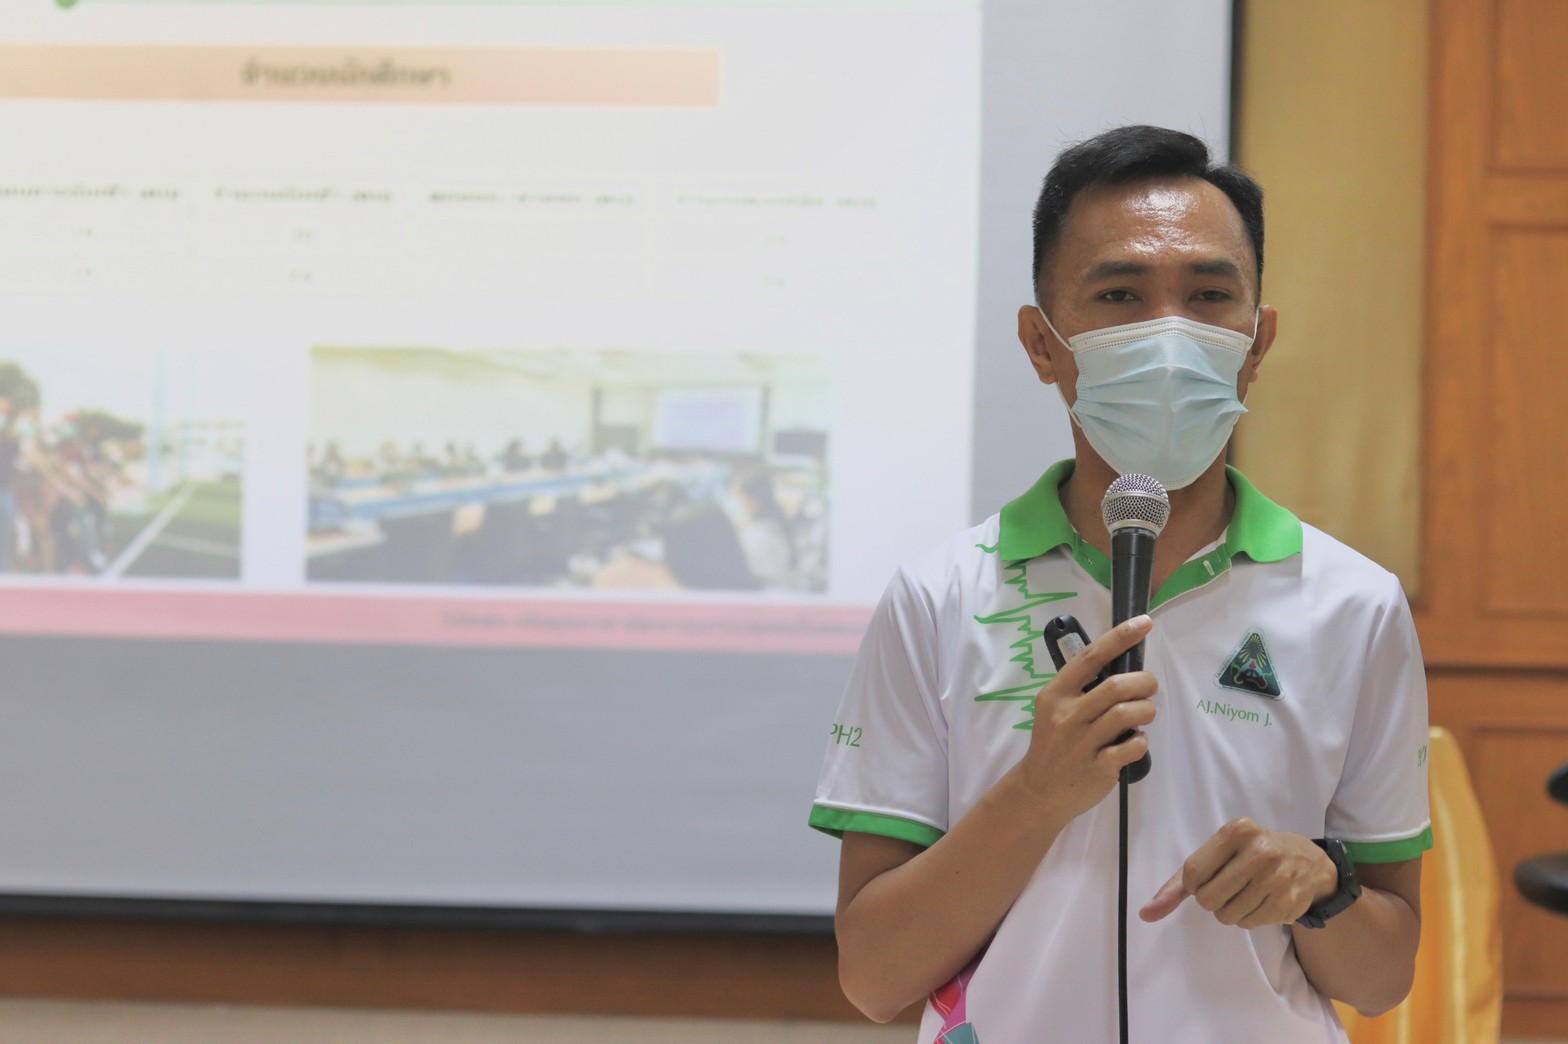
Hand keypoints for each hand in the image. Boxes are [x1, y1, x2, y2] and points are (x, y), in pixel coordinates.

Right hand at [1015, 615, 1156, 821]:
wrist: (1039, 790)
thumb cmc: (1053, 744)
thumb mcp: (1054, 710)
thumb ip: (1081, 690)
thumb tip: (1123, 666)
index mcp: (1055, 694)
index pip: (1091, 657)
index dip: (1120, 637)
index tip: (1144, 622)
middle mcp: (1067, 715)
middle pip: (1118, 686)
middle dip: (1145, 683)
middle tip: (1149, 688)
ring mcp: (1082, 743)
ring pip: (1128, 713)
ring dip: (1147, 711)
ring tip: (1144, 715)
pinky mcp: (1097, 767)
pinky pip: (1132, 746)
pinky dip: (1141, 741)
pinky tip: (1134, 741)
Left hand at [1139, 819, 1337, 927]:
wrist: (1309, 862)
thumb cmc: (1251, 854)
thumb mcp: (1219, 852)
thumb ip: (1178, 883)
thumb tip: (1146, 913)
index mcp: (1237, 830)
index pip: (1193, 873)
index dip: (1192, 885)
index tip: (1203, 880)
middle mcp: (1260, 850)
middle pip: (1207, 898)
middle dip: (1211, 900)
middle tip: (1228, 887)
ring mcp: (1277, 877)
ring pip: (1227, 916)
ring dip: (1229, 911)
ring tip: (1246, 893)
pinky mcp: (1289, 902)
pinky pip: (1248, 924)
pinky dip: (1248, 918)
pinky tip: (1262, 901)